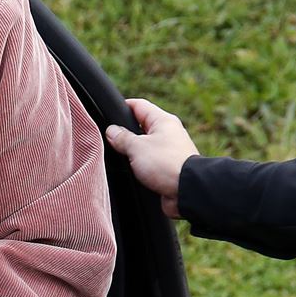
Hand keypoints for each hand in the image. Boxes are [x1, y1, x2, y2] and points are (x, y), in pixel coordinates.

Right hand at [105, 97, 199, 217]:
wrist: (188, 191)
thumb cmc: (166, 164)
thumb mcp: (137, 147)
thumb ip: (121, 137)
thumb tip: (111, 131)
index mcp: (163, 121)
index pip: (138, 106)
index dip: (122, 107)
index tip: (108, 112)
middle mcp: (169, 133)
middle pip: (141, 126)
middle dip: (125, 133)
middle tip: (109, 139)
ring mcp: (170, 150)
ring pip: (145, 145)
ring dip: (132, 151)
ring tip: (119, 156)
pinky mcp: (169, 167)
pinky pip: (150, 161)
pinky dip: (140, 164)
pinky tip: (131, 170)